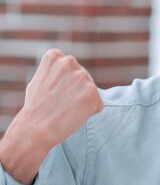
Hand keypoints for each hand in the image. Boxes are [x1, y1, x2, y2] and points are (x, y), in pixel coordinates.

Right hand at [0, 49, 102, 184]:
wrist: (35, 128)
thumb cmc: (36, 107)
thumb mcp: (40, 79)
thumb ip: (56, 71)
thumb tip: (66, 66)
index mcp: (55, 56)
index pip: (72, 69)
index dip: (64, 85)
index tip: (53, 93)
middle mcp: (70, 62)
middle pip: (84, 79)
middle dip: (76, 92)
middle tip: (59, 103)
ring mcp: (82, 77)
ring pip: (91, 92)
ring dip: (83, 102)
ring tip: (66, 109)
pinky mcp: (92, 92)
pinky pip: (98, 104)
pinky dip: (90, 112)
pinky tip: (74, 115)